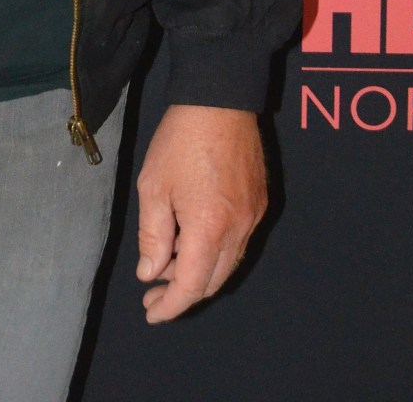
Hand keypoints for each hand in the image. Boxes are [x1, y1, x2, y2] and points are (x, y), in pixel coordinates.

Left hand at [134, 103, 266, 322]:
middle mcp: (238, 229)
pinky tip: (194, 240)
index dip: (171, 305)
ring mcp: (253, 216)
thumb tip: (151, 272)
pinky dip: (217, 251)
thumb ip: (153, 234)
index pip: (191, 285)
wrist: (221, 99)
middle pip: (213, 280)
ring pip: (228, 264)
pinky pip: (239, 242)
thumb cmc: (180, 140)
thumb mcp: (153, 185)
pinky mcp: (260, 202)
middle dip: (183, 292)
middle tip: (155, 290)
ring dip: (200, 272)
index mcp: (208, 228)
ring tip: (169, 265)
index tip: (152, 312)